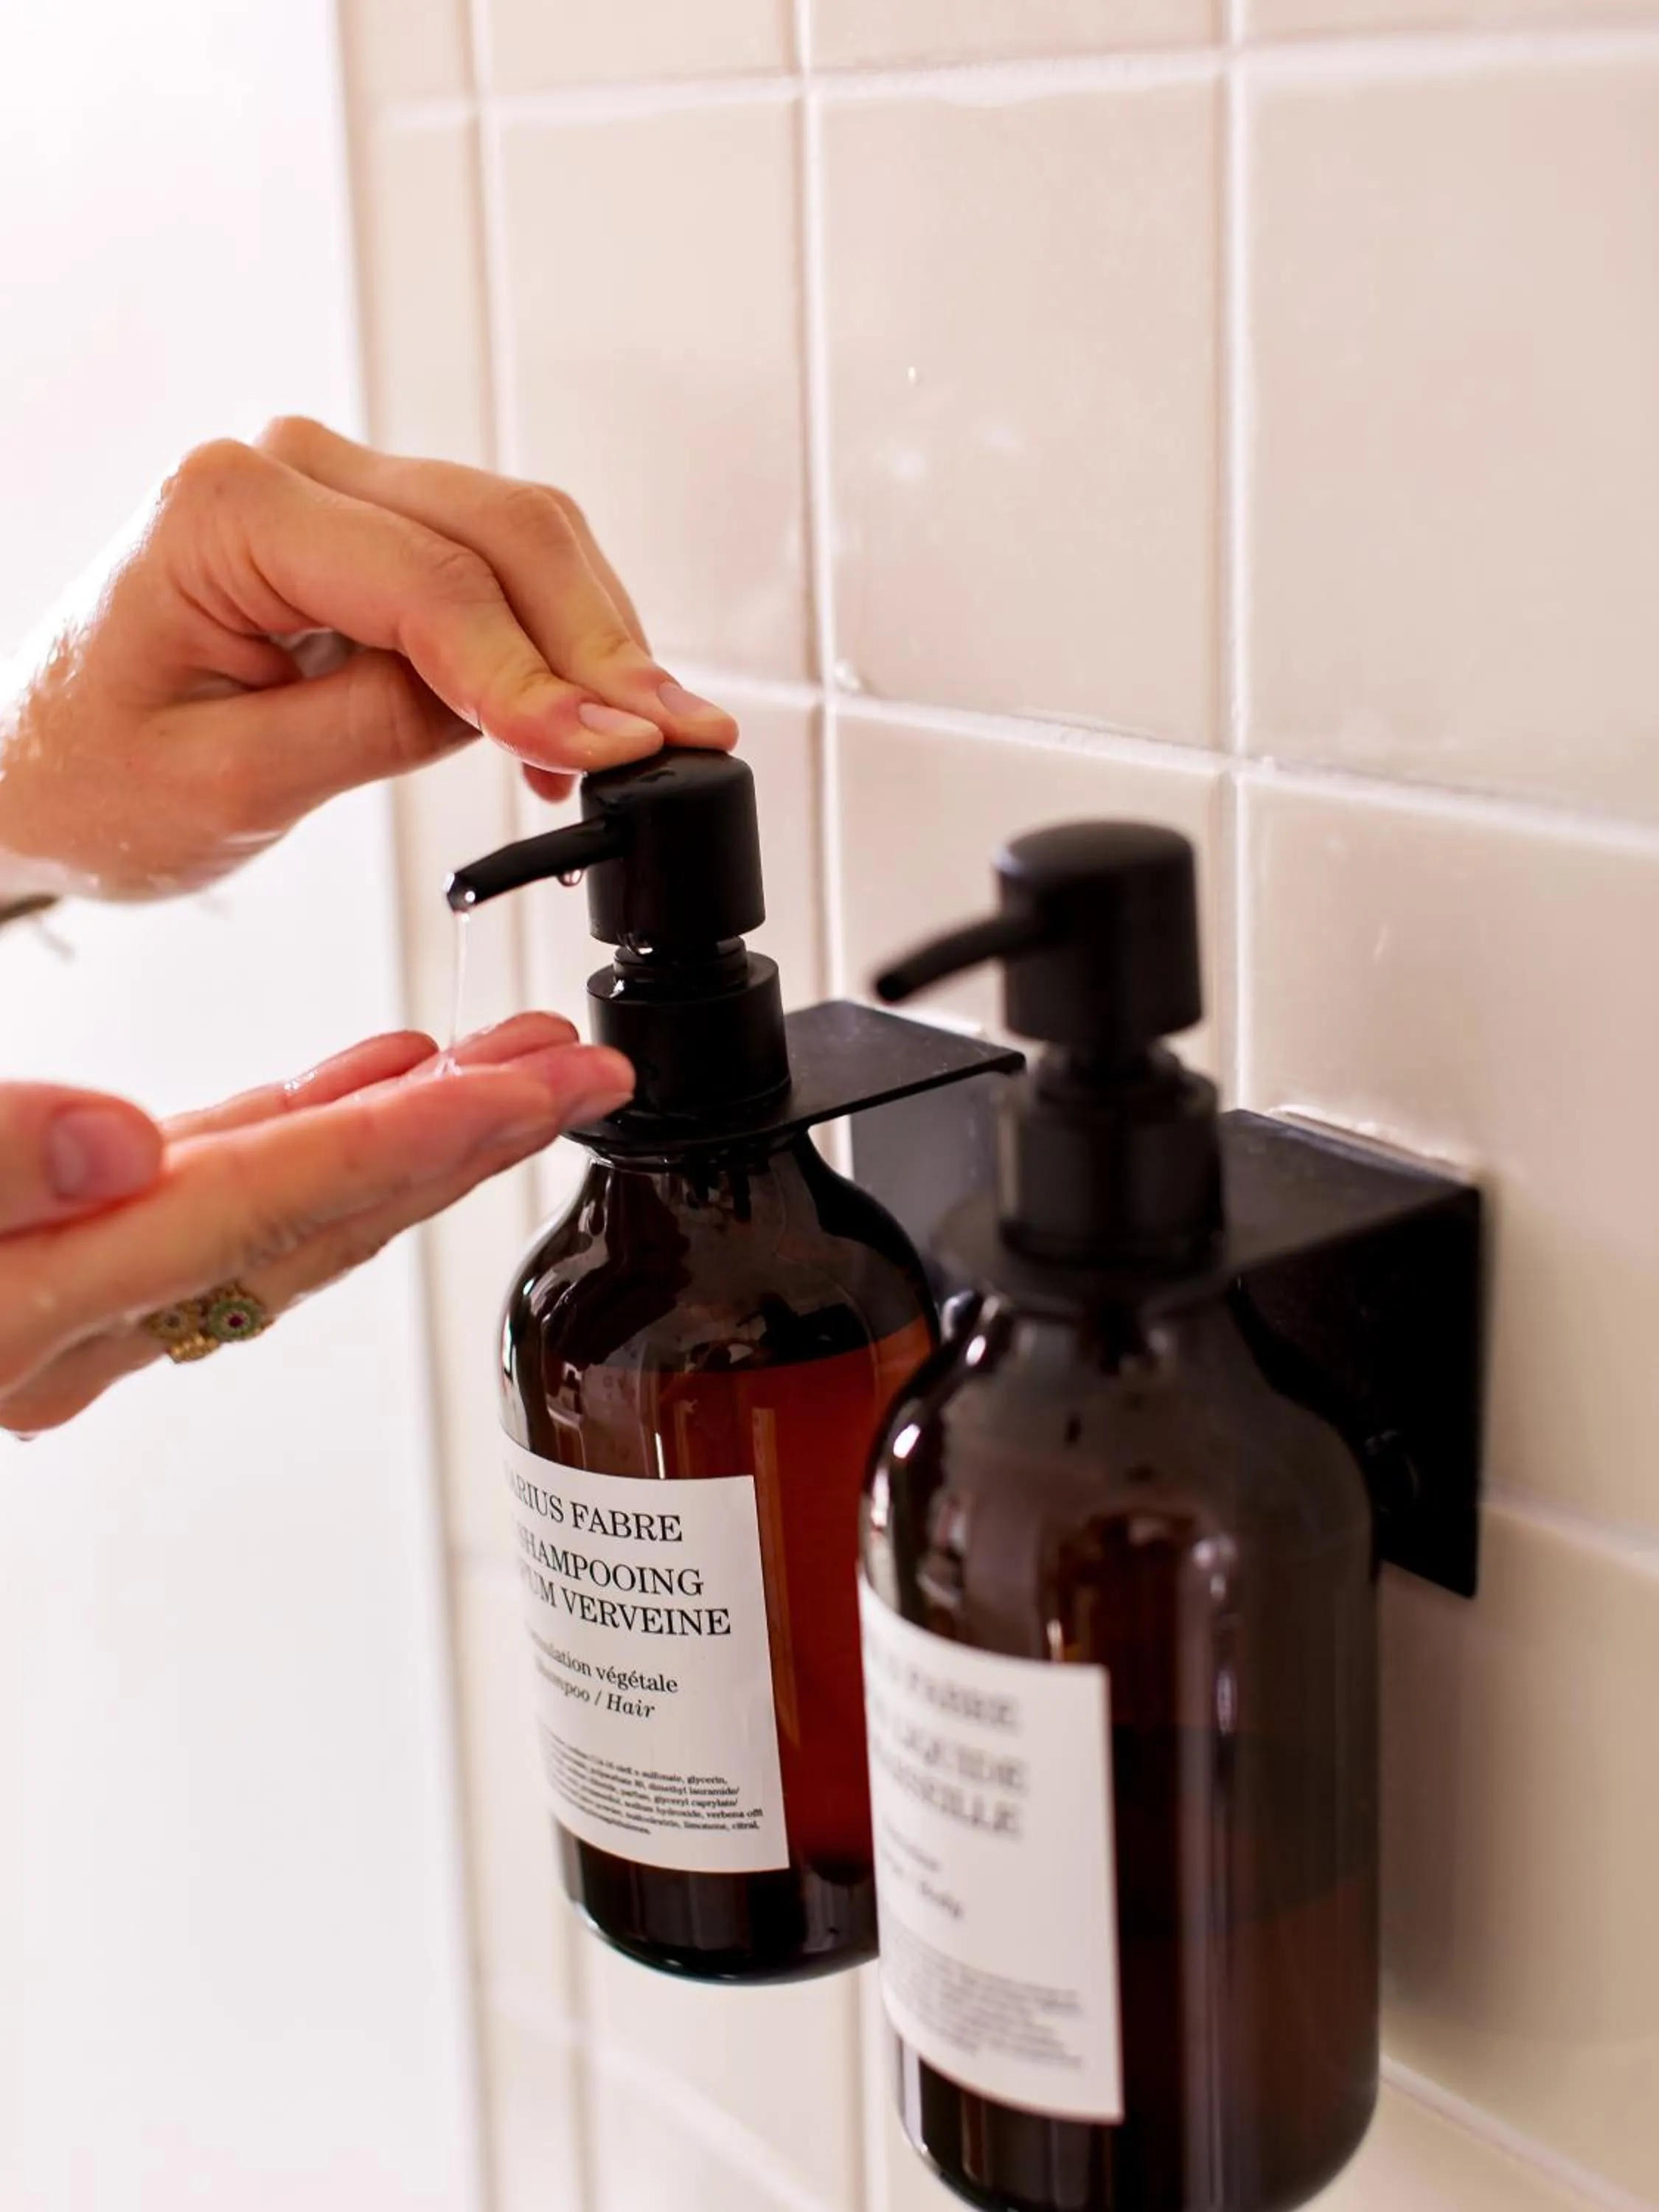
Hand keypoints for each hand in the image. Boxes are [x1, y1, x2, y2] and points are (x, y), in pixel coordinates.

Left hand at [0, 417, 736, 900]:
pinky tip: (584, 726)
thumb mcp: (230, 782)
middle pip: (505, 533)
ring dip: (595, 644)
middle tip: (678, 741)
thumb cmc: (93, 774)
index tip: (617, 751)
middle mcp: (291, 469)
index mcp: (229, 506)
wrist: (39, 767)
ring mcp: (338, 494)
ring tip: (641, 748)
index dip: (539, 676)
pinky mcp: (372, 536)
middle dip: (602, 646)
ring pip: (521, 542)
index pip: (432, 584)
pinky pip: (495, 572)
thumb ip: (378, 729)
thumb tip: (522, 710)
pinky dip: (557, 646)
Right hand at [0, 1014, 630, 1433]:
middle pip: (321, 1217)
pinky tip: (381, 1077)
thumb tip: (113, 1145)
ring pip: (294, 1202)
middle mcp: (85, 1321)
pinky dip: (314, 1130)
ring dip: (416, 1126)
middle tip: (581, 1072)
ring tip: (516, 1060)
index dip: (408, 1141)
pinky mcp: (79, 1258)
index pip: (270, 1208)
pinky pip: (230, 1189)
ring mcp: (88, 1296)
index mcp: (40, 1309)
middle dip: (469, 1137)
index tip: (526, 1090)